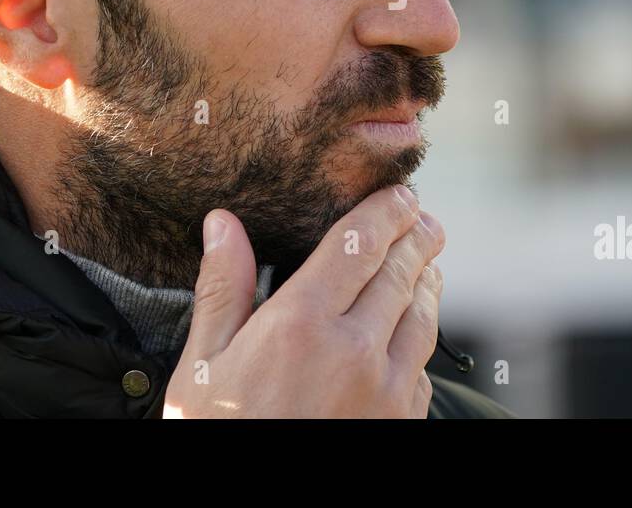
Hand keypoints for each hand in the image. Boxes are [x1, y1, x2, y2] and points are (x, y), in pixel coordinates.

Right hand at [163, 183, 444, 417]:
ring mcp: (386, 391)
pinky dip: (423, 334)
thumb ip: (222, 289)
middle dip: (417, 237)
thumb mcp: (202, 366)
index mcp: (300, 324)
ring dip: (429, 280)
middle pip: (401, 273)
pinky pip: (423, 366)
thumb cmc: (215, 437)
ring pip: (423, 316)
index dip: (385, 212)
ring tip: (428, 261)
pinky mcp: (401, 423)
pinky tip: (415, 326)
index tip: (400, 193)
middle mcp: (354, 350)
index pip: (359, 244)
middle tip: (423, 217)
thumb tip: (221, 224)